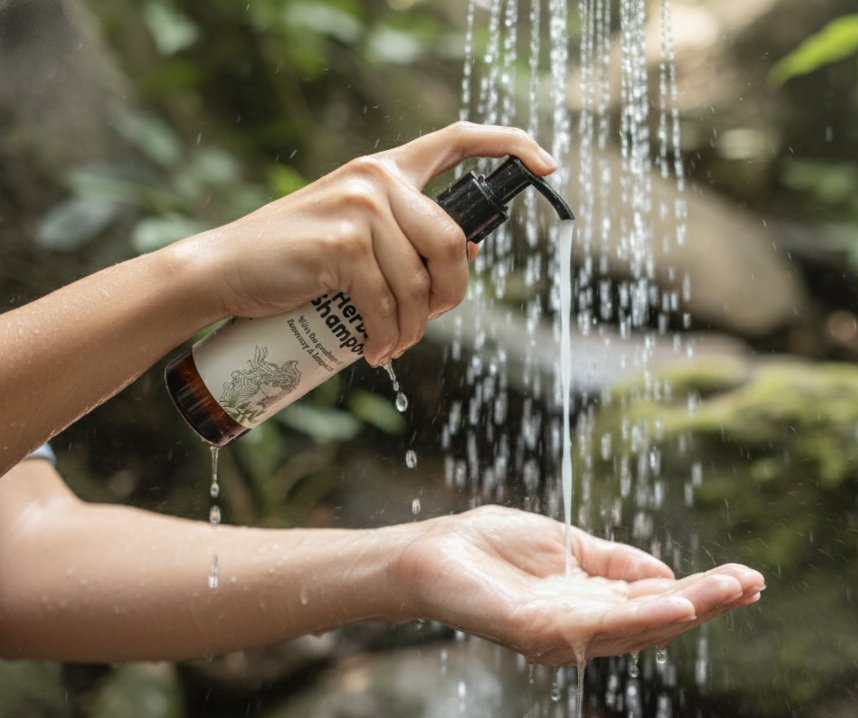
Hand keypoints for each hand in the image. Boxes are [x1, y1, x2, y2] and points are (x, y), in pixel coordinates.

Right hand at [180, 123, 557, 366]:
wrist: (223, 271)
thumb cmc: (294, 259)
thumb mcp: (354, 231)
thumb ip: (403, 232)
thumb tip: (465, 252)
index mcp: (386, 169)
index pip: (459, 139)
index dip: (511, 148)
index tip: (549, 167)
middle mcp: (376, 177)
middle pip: (453, 241)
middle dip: (450, 295)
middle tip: (425, 325)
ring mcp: (359, 208)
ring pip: (421, 282)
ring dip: (413, 330)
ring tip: (390, 346)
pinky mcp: (340, 244)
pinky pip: (388, 304)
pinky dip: (386, 338)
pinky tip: (373, 351)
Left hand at [395, 506, 763, 665]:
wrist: (432, 552)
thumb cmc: (492, 548)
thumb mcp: (569, 547)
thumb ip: (615, 564)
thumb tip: (670, 576)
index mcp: (594, 608)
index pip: (660, 604)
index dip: (705, 592)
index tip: (749, 577)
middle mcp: (583, 630)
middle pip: (657, 621)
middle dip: (708, 603)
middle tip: (753, 584)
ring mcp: (561, 635)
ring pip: (635, 627)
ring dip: (686, 610)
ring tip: (727, 592)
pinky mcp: (535, 631)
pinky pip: (594, 627)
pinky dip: (639, 616)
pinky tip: (674, 602)